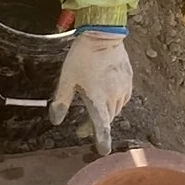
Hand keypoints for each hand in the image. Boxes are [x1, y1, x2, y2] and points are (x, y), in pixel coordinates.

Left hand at [50, 29, 131, 155]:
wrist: (103, 34)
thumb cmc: (82, 57)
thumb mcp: (66, 79)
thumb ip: (61, 101)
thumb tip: (56, 120)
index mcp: (98, 99)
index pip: (102, 125)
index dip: (102, 139)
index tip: (103, 151)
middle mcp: (114, 96)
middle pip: (108, 118)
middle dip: (97, 125)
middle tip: (83, 127)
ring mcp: (123, 87)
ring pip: (116, 108)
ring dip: (107, 112)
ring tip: (95, 110)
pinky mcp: (129, 78)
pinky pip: (123, 97)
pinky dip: (115, 101)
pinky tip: (107, 96)